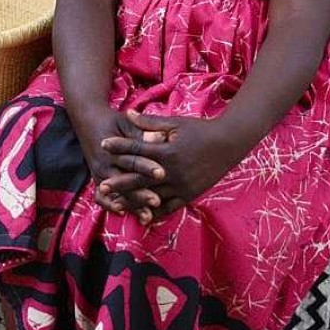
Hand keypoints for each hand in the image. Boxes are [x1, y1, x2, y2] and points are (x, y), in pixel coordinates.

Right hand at [73, 107, 167, 224]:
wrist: (88, 121)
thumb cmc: (112, 121)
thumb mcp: (126, 123)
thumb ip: (142, 133)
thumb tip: (162, 138)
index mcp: (111, 149)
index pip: (131, 160)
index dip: (146, 167)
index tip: (162, 174)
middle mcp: (103, 164)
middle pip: (123, 183)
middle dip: (140, 194)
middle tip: (157, 201)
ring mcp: (99, 174)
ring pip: (115, 194)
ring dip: (131, 206)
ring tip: (147, 216)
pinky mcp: (98, 180)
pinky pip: (103, 198)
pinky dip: (112, 206)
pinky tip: (124, 214)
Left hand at [100, 110, 244, 218]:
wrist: (227, 144)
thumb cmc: (200, 130)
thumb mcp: (175, 123)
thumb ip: (150, 122)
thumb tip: (129, 113)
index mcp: (167, 152)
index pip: (137, 149)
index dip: (119, 146)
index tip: (103, 144)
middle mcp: (172, 172)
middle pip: (140, 178)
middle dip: (120, 182)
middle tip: (102, 185)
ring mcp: (180, 186)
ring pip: (151, 196)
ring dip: (133, 200)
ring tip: (117, 204)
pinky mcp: (188, 195)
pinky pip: (168, 208)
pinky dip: (154, 212)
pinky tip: (142, 215)